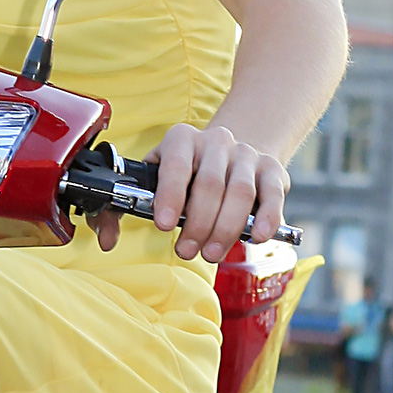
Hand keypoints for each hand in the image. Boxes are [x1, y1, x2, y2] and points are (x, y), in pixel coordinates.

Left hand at [150, 120, 288, 262]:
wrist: (230, 155)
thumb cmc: (188, 174)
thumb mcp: (161, 174)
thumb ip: (144, 196)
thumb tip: (120, 230)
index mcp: (183, 139)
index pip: (176, 165)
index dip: (170, 196)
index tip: (163, 225)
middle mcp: (216, 141)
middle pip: (210, 185)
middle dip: (198, 224)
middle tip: (187, 251)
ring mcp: (246, 154)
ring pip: (240, 193)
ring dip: (225, 229)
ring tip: (212, 253)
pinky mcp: (272, 169)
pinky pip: (272, 195)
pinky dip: (267, 218)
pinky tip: (258, 237)